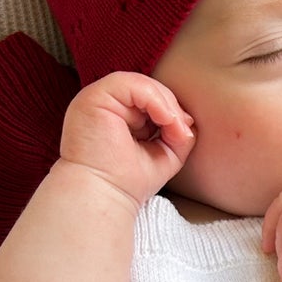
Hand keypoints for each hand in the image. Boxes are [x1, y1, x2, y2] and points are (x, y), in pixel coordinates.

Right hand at [55, 72, 194, 209]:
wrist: (104, 196)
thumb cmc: (128, 182)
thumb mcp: (163, 154)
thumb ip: (177, 133)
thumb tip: (187, 118)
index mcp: (117, 114)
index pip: (150, 98)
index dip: (171, 111)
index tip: (182, 135)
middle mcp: (105, 103)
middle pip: (148, 88)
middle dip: (172, 108)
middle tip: (181, 134)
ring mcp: (96, 97)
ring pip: (141, 84)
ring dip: (166, 105)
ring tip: (173, 129)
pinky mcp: (93, 97)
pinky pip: (131, 85)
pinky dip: (154, 100)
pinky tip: (164, 119)